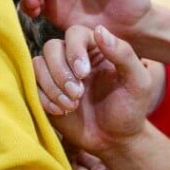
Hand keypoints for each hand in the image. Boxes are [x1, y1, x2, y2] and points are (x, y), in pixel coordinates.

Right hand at [36, 25, 152, 155]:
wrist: (114, 140)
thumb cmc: (130, 109)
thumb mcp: (138, 82)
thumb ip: (124, 54)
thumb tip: (99, 29)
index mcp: (95, 48)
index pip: (74, 33)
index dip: (74, 50)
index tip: (83, 74)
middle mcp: (71, 57)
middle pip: (51, 47)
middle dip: (61, 72)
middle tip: (78, 95)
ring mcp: (55, 74)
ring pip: (37, 64)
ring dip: (52, 86)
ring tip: (71, 105)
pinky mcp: (43, 90)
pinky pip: (31, 84)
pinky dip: (43, 98)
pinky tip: (62, 110)